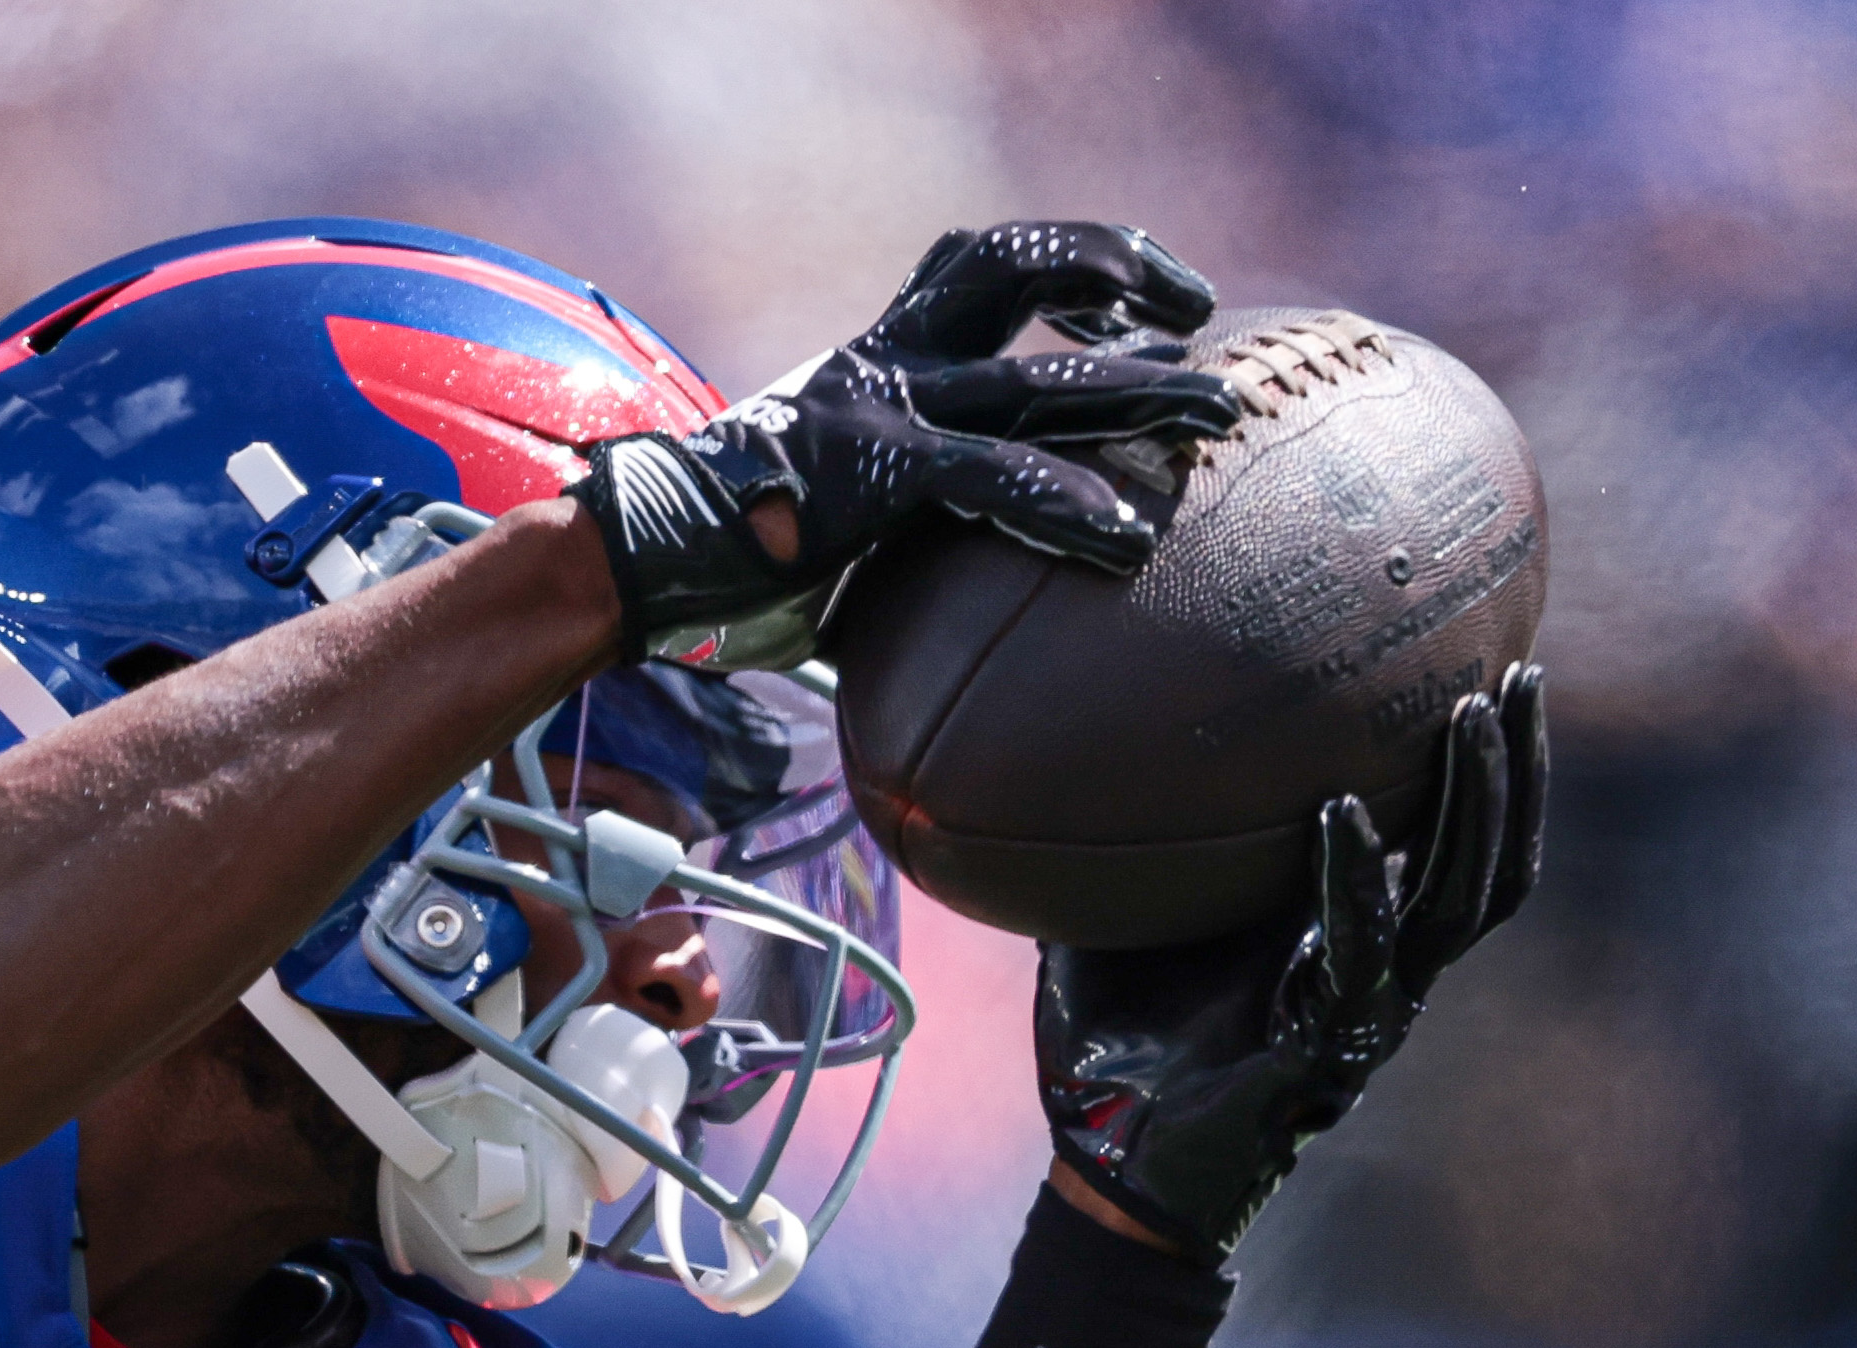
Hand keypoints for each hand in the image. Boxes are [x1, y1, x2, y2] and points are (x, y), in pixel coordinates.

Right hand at [582, 222, 1239, 659]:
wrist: (639, 558)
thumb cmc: (725, 547)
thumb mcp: (828, 501)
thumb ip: (893, 504)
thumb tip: (941, 574)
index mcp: (876, 355)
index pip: (980, 266)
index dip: (1069, 265)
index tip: (1141, 303)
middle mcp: (886, 361)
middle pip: (1015, 267)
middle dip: (1119, 274)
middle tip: (1202, 317)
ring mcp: (882, 409)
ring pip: (1036, 377)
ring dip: (1138, 394)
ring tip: (1217, 418)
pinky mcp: (875, 473)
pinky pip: (991, 475)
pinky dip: (1064, 501)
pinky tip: (1124, 538)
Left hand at [1040, 669, 1547, 1261]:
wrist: (1101, 1167)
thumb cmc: (1114, 1044)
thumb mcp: (1125, 915)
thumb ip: (1134, 835)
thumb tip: (1075, 723)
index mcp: (1350, 937)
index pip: (1452, 841)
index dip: (1491, 767)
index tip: (1498, 663)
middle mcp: (1381, 973)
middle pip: (1489, 859)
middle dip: (1516, 768)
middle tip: (1523, 672)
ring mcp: (1366, 1015)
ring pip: (1460, 900)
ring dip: (1475, 805)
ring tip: (1468, 715)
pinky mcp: (1327, 1054)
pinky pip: (1361, 956)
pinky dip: (1356, 883)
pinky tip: (1342, 813)